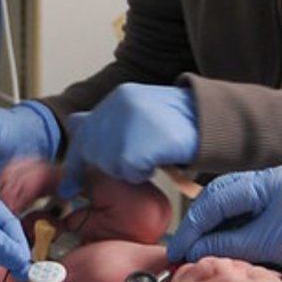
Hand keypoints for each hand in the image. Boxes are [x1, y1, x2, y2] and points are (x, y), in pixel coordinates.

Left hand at [57, 83, 197, 197]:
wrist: (212, 122)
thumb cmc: (181, 122)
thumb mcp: (142, 110)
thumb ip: (112, 118)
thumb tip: (75, 122)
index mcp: (118, 98)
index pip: (83, 129)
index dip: (77, 158)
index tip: (69, 183)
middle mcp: (116, 108)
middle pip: (91, 150)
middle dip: (104, 163)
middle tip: (130, 163)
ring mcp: (125, 128)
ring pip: (109, 164)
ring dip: (128, 168)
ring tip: (151, 154)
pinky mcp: (134, 148)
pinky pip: (129, 174)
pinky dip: (142, 174)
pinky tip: (157, 160)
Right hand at [166, 163, 281, 281]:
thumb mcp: (276, 244)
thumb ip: (233, 243)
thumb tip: (197, 249)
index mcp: (271, 180)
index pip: (218, 197)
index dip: (194, 224)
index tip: (179, 249)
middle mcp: (274, 180)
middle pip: (222, 196)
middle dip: (200, 222)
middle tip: (184, 250)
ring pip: (235, 207)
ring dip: (216, 227)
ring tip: (201, 251)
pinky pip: (251, 215)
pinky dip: (235, 230)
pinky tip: (226, 246)